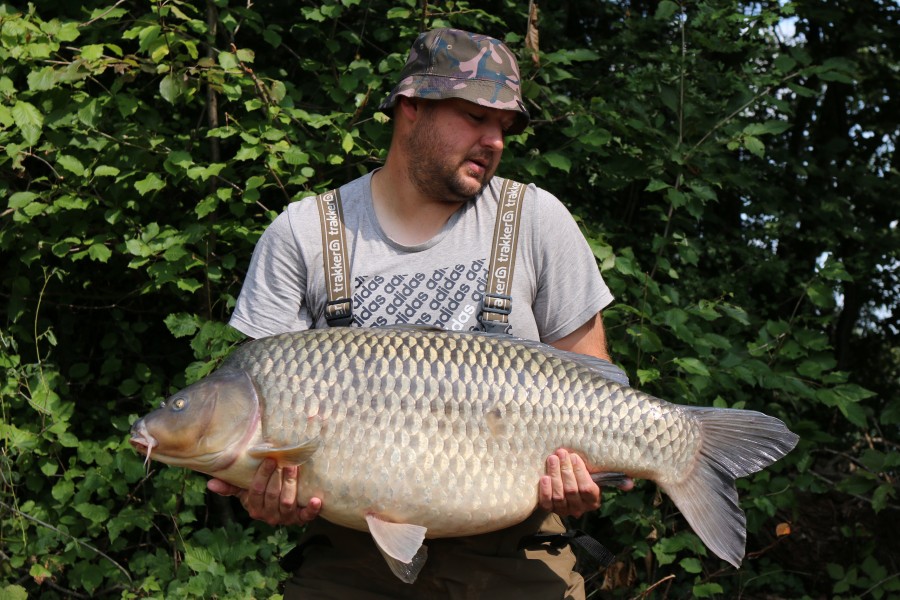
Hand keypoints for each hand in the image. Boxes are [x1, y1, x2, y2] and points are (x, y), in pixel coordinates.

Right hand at [207, 458, 321, 526]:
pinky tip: (317, 500)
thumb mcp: (245, 490)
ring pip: (287, 503)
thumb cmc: (262, 494)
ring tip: (295, 469)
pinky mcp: (300, 519)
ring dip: (292, 486)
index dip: (262, 476)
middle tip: (285, 461)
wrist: (284, 507)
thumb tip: (210, 483)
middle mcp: (268, 516)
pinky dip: (312, 509)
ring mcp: (285, 518)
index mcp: (254, 508)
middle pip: (272, 496)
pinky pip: (306, 516)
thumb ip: (230, 486)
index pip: (256, 491)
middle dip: (279, 478)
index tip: (270, 459)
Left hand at [538, 449, 600, 517]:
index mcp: (592, 500)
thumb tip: (571, 453)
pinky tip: (544, 478)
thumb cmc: (580, 481)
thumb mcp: (588, 476)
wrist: (569, 496)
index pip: (587, 488)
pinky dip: (545, 490)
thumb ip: (582, 468)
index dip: (580, 472)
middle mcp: (579, 508)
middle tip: (561, 454)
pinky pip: (547, 503)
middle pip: (571, 490)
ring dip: (555, 475)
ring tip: (552, 459)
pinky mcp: (551, 511)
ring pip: (559, 495)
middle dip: (565, 469)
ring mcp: (565, 511)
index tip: (573, 456)